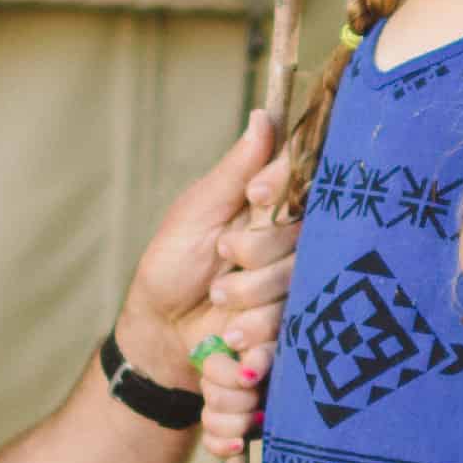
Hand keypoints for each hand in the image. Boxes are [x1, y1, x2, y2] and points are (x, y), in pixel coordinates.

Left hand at [117, 111, 297, 451]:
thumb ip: (235, 172)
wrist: (159, 334)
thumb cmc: (172, 265)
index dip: (282, 188)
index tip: (254, 196)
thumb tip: (262, 116)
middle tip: (221, 268)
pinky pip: (290, 340)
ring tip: (219, 312)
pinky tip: (229, 345)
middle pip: (302, 243)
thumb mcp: (195, 213)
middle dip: (258, 259)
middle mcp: (291, 249)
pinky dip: (255, 346)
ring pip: (297, 293)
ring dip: (253, 305)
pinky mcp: (290, 336)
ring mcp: (293, 293)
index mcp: (272, 211)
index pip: (301, 185)